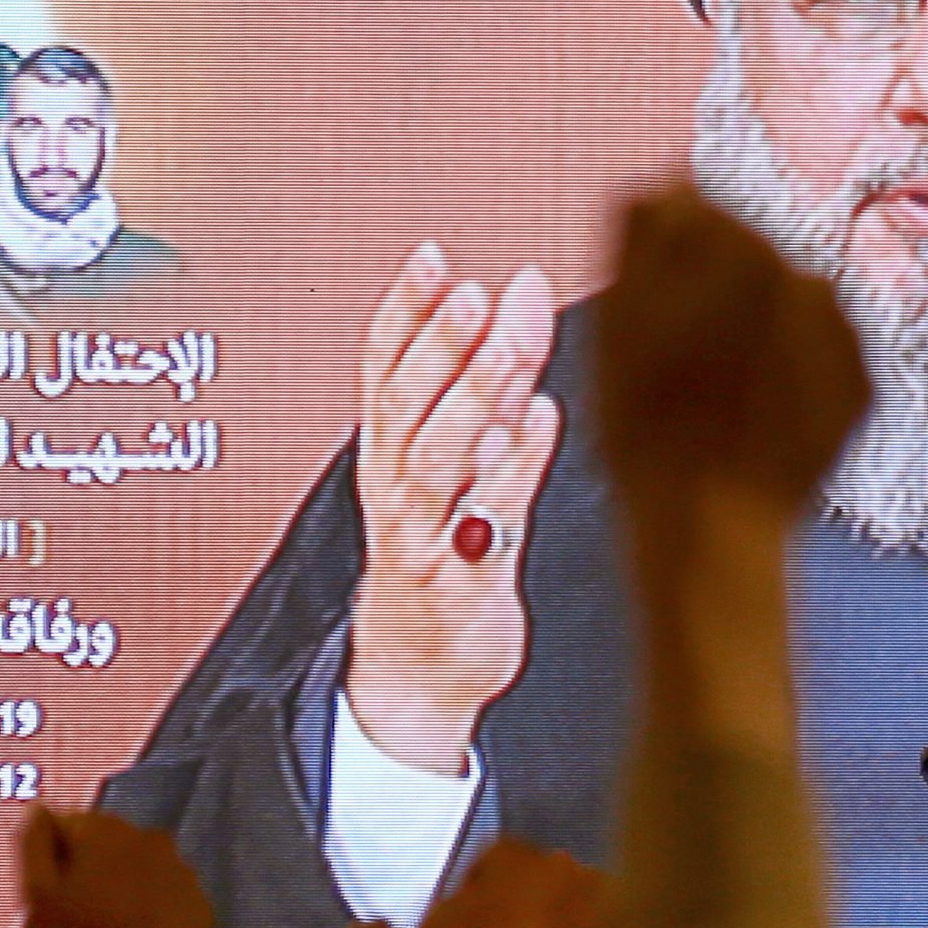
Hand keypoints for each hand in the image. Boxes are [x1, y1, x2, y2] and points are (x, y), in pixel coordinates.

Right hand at [17, 806, 214, 927]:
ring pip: (144, 867)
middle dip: (95, 866)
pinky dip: (157, 908)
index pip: (72, 825)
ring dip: (128, 885)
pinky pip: (172, 895)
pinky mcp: (201, 904)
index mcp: (105, 830)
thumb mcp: (34, 893)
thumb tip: (38, 809)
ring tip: (112, 927)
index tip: (56, 890)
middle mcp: (151, 839)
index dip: (57, 858)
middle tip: (83, 911)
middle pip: (111, 842)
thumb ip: (32, 842)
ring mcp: (182, 871)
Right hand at [346, 245, 562, 774]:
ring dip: (471, 398)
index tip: (430, 255)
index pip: (383, 370)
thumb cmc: (443, 561)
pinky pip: (483, 523)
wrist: (421, 672)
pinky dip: (512, 473)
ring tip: (506, 347)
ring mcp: (421, 538)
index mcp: (389, 455)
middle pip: (406, 405)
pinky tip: (544, 422)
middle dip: (439, 342)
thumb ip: (495, 398)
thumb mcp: (463, 469)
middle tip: (475, 289)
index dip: (404, 311)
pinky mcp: (454, 586)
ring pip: (436, 459)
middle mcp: (395, 490)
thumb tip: (525, 317)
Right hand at [589, 186, 868, 536]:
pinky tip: (763, 414)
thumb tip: (675, 181)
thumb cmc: (649, 425)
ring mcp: (842, 326)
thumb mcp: (618, 318)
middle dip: (725, 291)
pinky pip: (827, 353)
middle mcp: (800, 268)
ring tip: (725, 394)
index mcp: (733, 240)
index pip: (700, 207)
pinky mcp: (866, 376)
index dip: (672, 253)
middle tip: (690, 360)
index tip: (657, 300)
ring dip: (764, 331)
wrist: (711, 521)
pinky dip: (798, 374)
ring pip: (792, 300)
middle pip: (752, 251)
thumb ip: (645, 231)